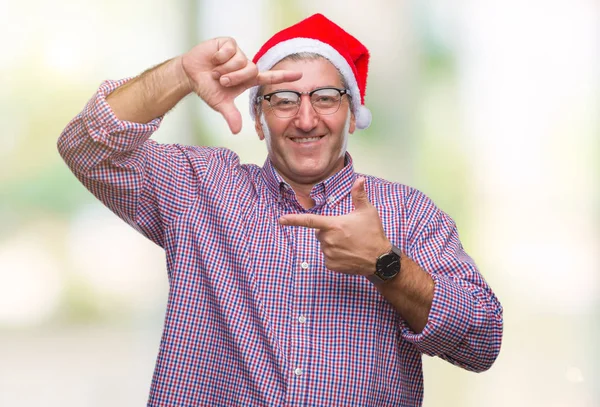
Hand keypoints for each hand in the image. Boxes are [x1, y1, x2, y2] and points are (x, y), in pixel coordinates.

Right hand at [181, 37, 301, 133]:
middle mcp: (246, 65)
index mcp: (248, 79)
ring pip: (240, 60)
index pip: (270, 77)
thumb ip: (231, 115)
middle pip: (251, 70)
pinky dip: (219, 57)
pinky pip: (229, 50)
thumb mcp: (220, 103)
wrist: (190, 74)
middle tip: (221, 80)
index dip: (284, 76)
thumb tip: (236, 131)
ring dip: (224, 68)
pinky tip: (213, 58)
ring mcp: (238, 53)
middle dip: (234, 78)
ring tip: (215, 69)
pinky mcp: (229, 43)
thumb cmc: (208, 88)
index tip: (300, 75)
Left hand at [279, 177, 391, 275]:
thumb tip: (360, 179)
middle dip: (329, 231)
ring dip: (333, 244)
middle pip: (320, 233)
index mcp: (334, 225)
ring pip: (324, 245)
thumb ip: (359, 195)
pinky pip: (328, 258)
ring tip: (350, 244)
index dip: (293, 220)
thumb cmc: (373, 234)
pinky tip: (348, 254)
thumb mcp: (368, 212)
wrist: (380, 260)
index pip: (309, 221)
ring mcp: (329, 254)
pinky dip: (335, 256)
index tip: (281, 220)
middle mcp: (328, 240)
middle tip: (347, 233)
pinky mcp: (331, 265)